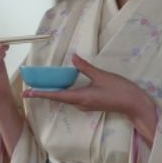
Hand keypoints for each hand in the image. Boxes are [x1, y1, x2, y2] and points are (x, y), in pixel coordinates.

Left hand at [23, 55, 157, 140]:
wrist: (134, 104)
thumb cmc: (119, 89)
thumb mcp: (102, 75)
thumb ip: (85, 67)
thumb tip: (73, 57)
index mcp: (81, 97)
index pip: (56, 96)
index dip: (41, 94)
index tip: (27, 93)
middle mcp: (81, 103)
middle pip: (58, 98)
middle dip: (44, 93)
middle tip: (30, 87)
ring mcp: (86, 105)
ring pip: (66, 98)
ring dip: (54, 93)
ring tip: (43, 86)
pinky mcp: (91, 104)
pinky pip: (73, 98)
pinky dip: (65, 92)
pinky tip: (64, 85)